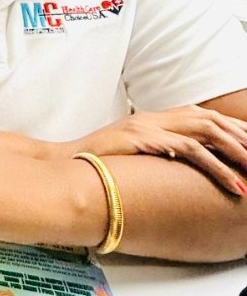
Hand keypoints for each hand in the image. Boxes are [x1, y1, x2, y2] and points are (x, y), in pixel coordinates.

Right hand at [62, 106, 246, 195]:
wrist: (66, 162)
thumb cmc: (96, 162)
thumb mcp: (131, 151)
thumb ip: (155, 149)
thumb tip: (180, 160)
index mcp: (153, 119)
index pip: (202, 116)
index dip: (231, 128)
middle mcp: (154, 118)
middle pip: (209, 119)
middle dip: (240, 137)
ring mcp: (148, 127)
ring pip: (204, 131)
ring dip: (234, 151)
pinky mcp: (143, 139)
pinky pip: (187, 149)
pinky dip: (212, 164)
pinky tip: (227, 179)